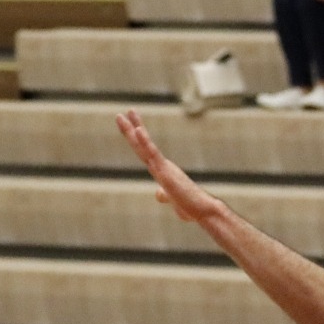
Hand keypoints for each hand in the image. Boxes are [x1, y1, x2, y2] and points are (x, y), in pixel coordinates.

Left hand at [116, 109, 222, 223]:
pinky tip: (138, 130)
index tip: (130, 126)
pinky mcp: (166, 172)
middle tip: (121, 114)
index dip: (135, 139)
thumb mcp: (172, 199)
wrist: (203, 210)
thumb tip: (159, 194)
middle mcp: (161, 165)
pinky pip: (153, 154)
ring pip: (145, 146)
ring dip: (134, 129)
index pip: (144, 152)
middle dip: (131, 129)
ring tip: (126, 114)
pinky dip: (145, 141)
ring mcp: (163, 167)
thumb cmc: (190, 206)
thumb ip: (164, 195)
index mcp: (161, 170)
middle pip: (142, 145)